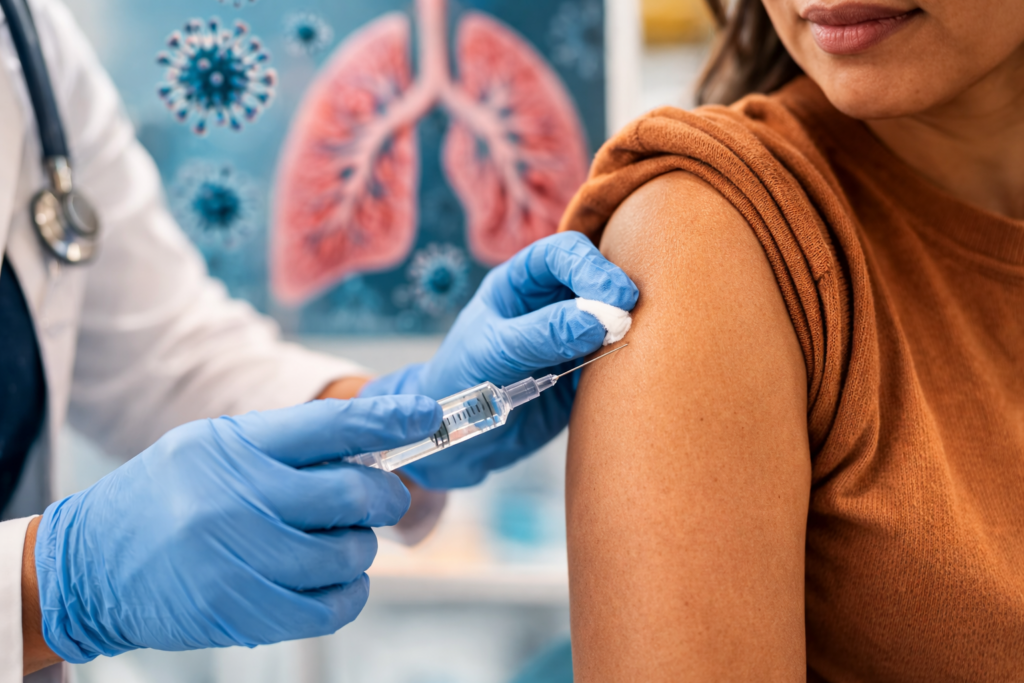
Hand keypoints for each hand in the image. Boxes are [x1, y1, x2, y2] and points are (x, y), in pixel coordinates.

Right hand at [33, 396, 441, 662]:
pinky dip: (349, 594)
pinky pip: (331, 607)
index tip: (427, 416)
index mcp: (235, 445)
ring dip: (360, 549)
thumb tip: (374, 449)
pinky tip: (334, 582)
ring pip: (348, 554)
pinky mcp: (240, 611)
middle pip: (353, 493)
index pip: (329, 424)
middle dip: (384, 498)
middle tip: (379, 500)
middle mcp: (236, 497)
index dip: (388, 420)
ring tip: (337, 543)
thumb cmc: (169, 497)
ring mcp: (237, 558)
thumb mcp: (215, 448)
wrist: (90, 563)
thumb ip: (288, 446)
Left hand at [360, 232, 637, 487]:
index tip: (616, 295)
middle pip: (597, 280)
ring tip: (633, 341)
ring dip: (626, 327)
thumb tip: (600, 319)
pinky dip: (625, 362)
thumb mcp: (494, 351)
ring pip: (612, 319)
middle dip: (616, 294)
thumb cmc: (460, 380)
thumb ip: (543, 333)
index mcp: (521, 282)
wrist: (458, 439)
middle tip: (629, 317)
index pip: (563, 255)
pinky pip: (613, 360)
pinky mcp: (585, 373)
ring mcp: (572, 337)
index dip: (592, 267)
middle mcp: (550, 302)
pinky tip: (630, 369)